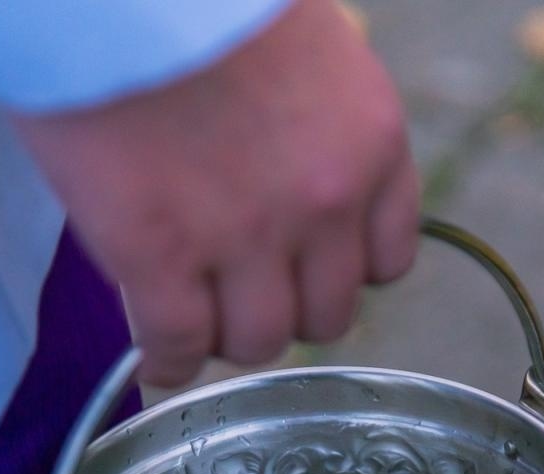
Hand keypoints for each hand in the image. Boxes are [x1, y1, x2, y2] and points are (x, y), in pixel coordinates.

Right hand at [11, 0, 419, 386]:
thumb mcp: (305, 42)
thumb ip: (315, 120)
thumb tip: (286, 173)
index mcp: (370, 140)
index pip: (387, 258)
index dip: (338, 269)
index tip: (305, 266)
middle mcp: (325, 200)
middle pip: (327, 315)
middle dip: (286, 309)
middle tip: (241, 294)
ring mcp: (244, 235)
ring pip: (259, 341)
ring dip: (228, 338)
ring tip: (195, 320)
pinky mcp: (159, 255)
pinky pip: (176, 344)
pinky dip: (167, 361)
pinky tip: (155, 356)